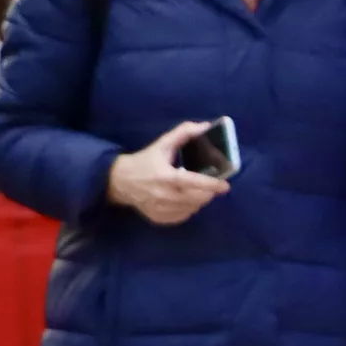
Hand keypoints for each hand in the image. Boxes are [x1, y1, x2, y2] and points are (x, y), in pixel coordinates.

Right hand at [108, 121, 231, 224]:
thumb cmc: (145, 161)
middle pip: (197, 199)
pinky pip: (182, 217)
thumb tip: (204, 126)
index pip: (193, 183)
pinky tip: (186, 200)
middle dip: (208, 192)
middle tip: (211, 186)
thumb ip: (183, 133)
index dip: (211, 185)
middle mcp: (164, 195)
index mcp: (166, 176)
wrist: (120, 181)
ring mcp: (161, 209)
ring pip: (192, 209)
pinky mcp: (159, 218)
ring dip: (200, 201)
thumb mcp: (162, 144)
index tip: (225, 186)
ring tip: (198, 191)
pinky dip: (189, 209)